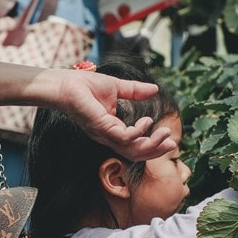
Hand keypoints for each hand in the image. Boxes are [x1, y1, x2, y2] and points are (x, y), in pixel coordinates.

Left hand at [49, 69, 176, 160]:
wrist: (65, 83)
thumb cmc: (84, 86)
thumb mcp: (117, 88)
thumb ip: (135, 91)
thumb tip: (155, 89)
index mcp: (113, 129)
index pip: (135, 145)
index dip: (153, 145)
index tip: (170, 139)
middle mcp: (108, 136)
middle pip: (135, 154)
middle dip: (156, 151)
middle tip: (172, 143)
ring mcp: (104, 133)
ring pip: (130, 150)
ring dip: (151, 144)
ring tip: (164, 132)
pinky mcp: (100, 127)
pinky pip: (123, 137)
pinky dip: (137, 132)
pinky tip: (146, 121)